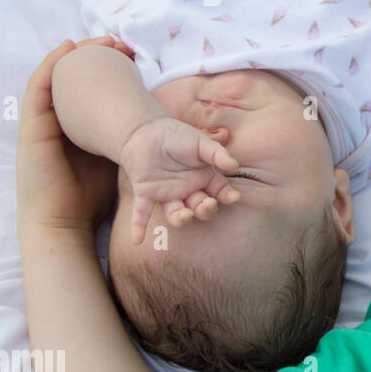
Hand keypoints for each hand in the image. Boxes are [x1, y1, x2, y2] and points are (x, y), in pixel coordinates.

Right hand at [16, 37, 134, 234]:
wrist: (63, 221)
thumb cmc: (89, 197)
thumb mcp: (113, 159)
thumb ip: (125, 140)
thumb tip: (160, 129)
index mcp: (79, 127)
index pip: (92, 90)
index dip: (110, 69)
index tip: (131, 56)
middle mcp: (60, 120)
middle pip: (75, 79)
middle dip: (95, 56)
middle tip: (118, 41)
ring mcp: (43, 122)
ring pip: (56, 78)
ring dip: (75, 55)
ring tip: (97, 39)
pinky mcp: (32, 127)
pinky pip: (38, 89)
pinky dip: (50, 66)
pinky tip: (65, 50)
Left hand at [117, 117, 240, 243]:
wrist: (146, 131)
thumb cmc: (177, 135)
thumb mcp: (200, 142)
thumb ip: (216, 153)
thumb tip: (233, 164)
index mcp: (204, 178)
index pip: (220, 192)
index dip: (227, 196)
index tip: (233, 198)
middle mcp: (188, 191)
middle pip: (200, 207)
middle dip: (206, 209)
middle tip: (207, 205)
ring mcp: (167, 194)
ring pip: (176, 213)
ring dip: (181, 218)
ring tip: (185, 216)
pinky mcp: (145, 193)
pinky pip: (142, 213)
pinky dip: (139, 226)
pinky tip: (137, 240)